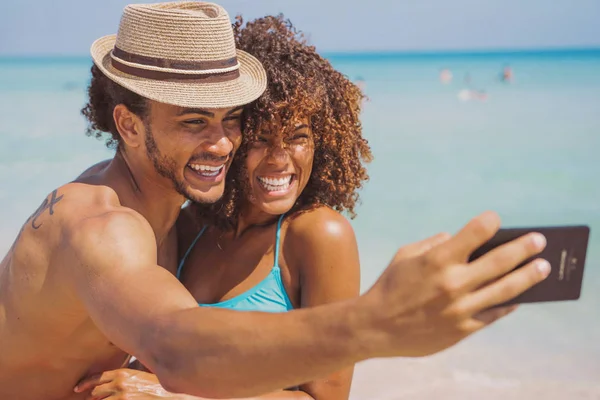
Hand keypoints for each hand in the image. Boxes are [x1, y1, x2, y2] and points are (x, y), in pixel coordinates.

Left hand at [74, 368, 175, 398]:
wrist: (168, 396)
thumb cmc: (156, 387)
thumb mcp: (140, 376)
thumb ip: (126, 377)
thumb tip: (114, 380)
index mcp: (123, 373)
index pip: (97, 377)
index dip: (85, 383)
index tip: (77, 388)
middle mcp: (119, 383)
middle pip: (95, 392)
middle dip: (91, 398)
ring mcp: (121, 396)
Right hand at [363, 211, 549, 357]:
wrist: (376, 327)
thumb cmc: (390, 286)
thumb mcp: (405, 255)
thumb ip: (433, 244)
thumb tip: (458, 239)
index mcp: (437, 260)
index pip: (475, 232)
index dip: (489, 222)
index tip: (497, 218)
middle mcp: (453, 283)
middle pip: (500, 261)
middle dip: (524, 247)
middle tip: (540, 240)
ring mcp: (461, 308)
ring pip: (505, 290)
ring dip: (528, 276)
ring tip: (543, 267)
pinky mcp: (462, 329)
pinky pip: (493, 314)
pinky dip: (508, 304)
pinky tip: (519, 297)